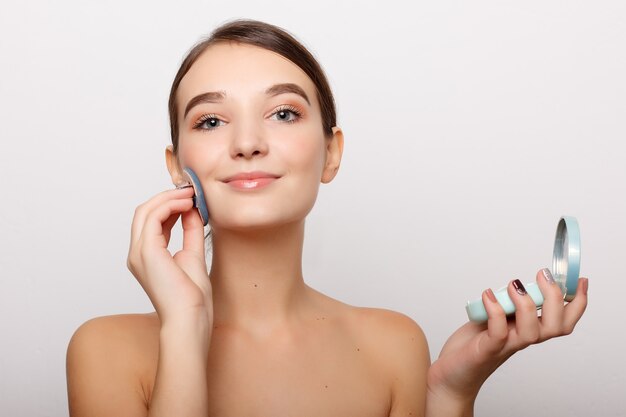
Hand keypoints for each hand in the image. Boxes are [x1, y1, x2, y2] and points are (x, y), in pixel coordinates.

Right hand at [127, 186, 212, 324]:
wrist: (190, 318)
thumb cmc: (192, 298)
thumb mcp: (194, 255)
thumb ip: (191, 232)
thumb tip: (193, 210)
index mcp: (147, 256)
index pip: (151, 220)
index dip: (169, 204)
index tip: (190, 197)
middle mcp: (137, 253)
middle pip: (144, 212)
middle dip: (167, 197)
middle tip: (190, 190)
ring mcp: (139, 253)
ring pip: (146, 210)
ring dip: (169, 198)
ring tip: (191, 195)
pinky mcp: (147, 252)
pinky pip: (153, 217)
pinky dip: (170, 205)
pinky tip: (187, 204)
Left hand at [427, 269, 587, 400]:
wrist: (452, 374)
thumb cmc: (473, 346)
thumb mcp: (495, 317)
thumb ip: (508, 304)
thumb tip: (518, 284)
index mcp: (527, 329)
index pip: (562, 320)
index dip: (576, 302)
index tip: (579, 281)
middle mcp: (521, 339)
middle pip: (555, 326)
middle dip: (556, 298)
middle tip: (542, 276)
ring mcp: (505, 345)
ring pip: (532, 331)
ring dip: (526, 304)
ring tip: (513, 284)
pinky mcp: (486, 349)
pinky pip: (498, 332)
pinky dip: (495, 311)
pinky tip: (487, 295)